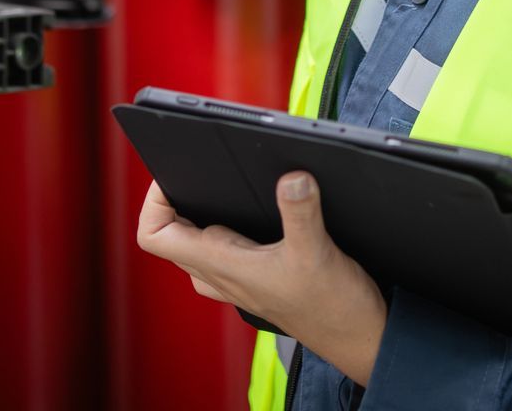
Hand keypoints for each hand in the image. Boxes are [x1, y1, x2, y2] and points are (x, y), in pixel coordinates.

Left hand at [136, 173, 388, 386]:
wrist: (358, 338)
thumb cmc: (333, 307)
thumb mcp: (317, 251)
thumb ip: (300, 211)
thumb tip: (291, 176)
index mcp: (222, 264)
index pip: (154, 236)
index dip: (153, 202)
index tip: (174, 176)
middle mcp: (220, 274)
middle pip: (171, 235)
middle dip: (178, 200)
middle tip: (202, 173)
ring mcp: (235, 280)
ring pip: (194, 245)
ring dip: (199, 217)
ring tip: (222, 189)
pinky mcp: (254, 280)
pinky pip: (221, 254)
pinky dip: (224, 232)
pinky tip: (251, 216)